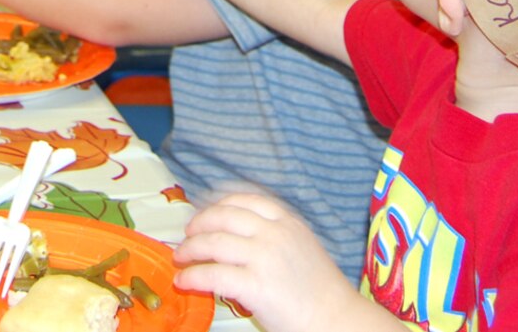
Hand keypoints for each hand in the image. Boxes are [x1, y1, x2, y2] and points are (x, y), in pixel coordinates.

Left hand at [174, 192, 372, 331]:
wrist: (336, 318)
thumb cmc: (321, 290)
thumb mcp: (302, 246)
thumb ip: (276, 235)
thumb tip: (238, 236)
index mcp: (287, 221)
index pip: (243, 200)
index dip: (217, 205)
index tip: (203, 213)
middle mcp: (275, 233)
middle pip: (223, 217)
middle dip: (198, 225)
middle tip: (187, 236)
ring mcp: (265, 257)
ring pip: (213, 243)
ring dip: (190, 250)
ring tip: (181, 258)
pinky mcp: (256, 285)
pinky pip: (213, 275)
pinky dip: (193, 277)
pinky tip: (184, 281)